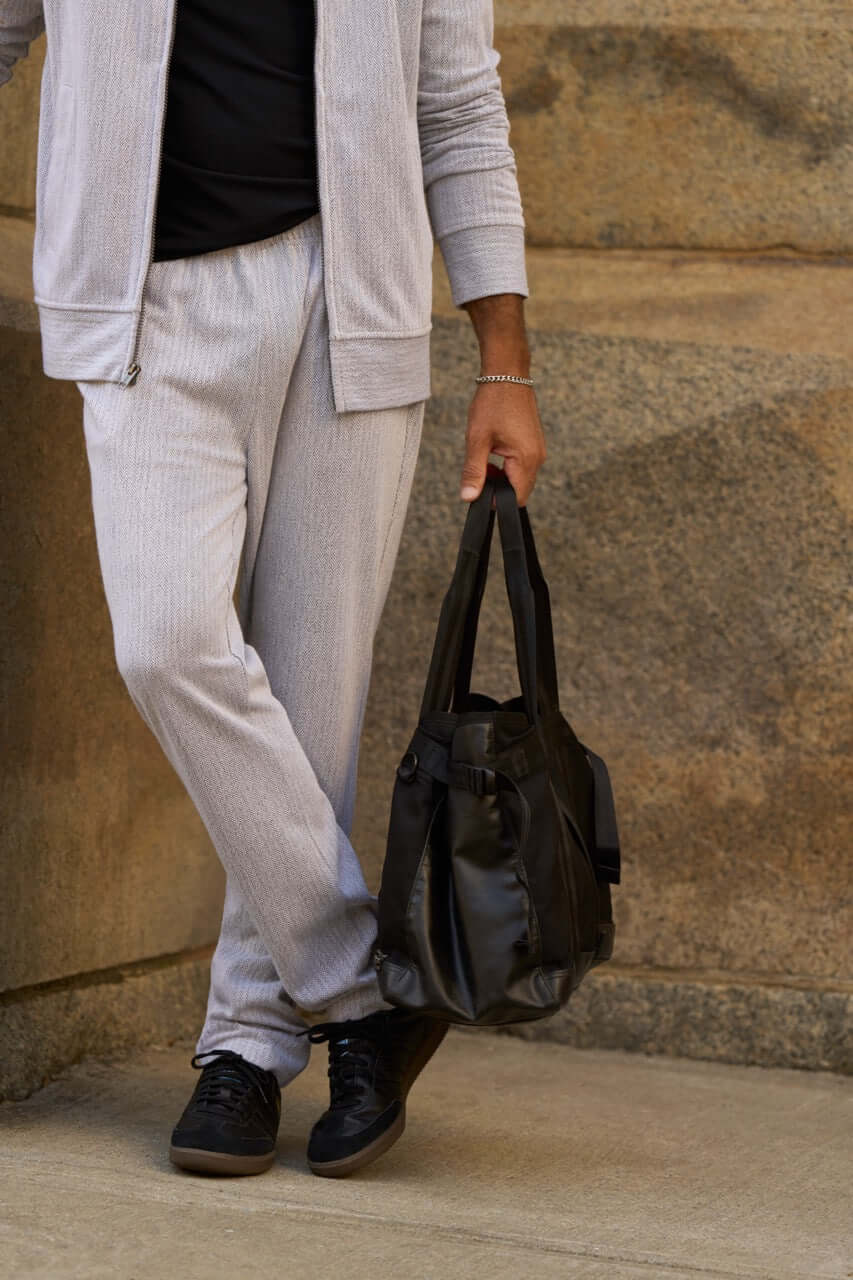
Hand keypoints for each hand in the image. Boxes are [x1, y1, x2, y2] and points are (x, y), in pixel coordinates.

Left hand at [459, 381, 545, 506]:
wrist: (507, 375)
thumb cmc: (493, 403)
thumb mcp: (477, 440)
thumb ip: (474, 472)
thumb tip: (469, 497)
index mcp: (526, 459)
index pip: (516, 498)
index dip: (497, 500)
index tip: (481, 487)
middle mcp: (537, 458)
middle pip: (519, 490)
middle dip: (499, 487)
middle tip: (481, 469)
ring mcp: (537, 451)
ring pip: (520, 478)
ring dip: (502, 476)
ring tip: (486, 456)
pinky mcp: (534, 444)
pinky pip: (522, 466)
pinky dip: (507, 466)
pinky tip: (495, 451)